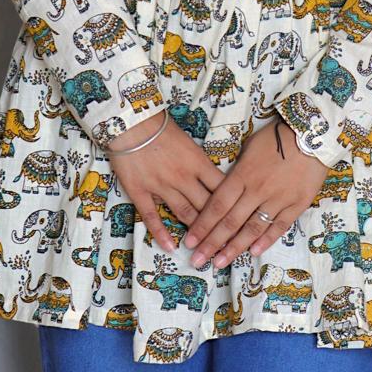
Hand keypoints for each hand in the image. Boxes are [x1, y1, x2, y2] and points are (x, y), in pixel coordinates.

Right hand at [103, 112, 224, 253]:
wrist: (131, 122)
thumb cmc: (162, 128)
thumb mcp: (189, 143)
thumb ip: (201, 163)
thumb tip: (216, 181)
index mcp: (198, 162)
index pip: (221, 189)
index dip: (232, 207)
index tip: (240, 221)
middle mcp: (183, 177)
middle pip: (206, 206)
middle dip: (217, 227)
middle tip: (227, 244)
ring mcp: (161, 186)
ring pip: (184, 213)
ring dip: (195, 233)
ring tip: (204, 250)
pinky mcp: (140, 191)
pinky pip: (152, 216)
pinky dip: (161, 234)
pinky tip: (170, 247)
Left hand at [181, 118, 328, 268]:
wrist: (313, 135)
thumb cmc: (277, 136)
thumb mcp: (250, 147)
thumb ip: (238, 170)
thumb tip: (225, 186)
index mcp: (242, 174)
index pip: (217, 205)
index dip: (202, 225)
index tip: (189, 241)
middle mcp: (257, 190)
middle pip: (230, 221)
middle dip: (211, 243)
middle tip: (197, 260)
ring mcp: (278, 199)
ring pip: (252, 228)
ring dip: (234, 248)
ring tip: (219, 262)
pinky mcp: (297, 204)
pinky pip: (279, 226)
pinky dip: (266, 241)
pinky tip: (253, 253)